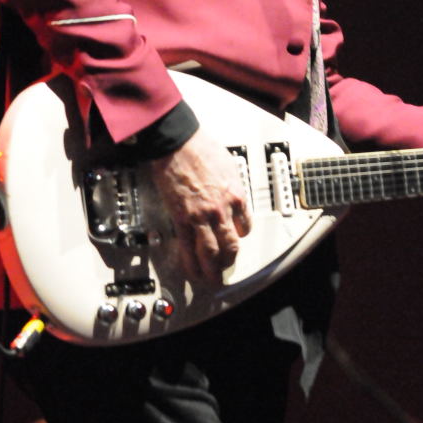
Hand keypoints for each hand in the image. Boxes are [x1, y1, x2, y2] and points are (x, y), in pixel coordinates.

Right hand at [151, 129, 250, 284]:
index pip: (245, 225)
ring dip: (212, 270)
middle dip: (229, 260)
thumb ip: (231, 183)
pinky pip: (187, 248)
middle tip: (226, 268)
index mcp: (236, 195)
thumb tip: (230, 192)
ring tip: (211, 280)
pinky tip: (192, 272)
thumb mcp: (228, 165)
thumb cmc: (199, 147)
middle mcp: (221, 210)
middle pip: (230, 245)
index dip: (240, 235)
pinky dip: (191, 264)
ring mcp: (201, 217)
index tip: (236, 238)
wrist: (177, 143)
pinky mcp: (181, 219)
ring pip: (210, 254)